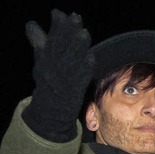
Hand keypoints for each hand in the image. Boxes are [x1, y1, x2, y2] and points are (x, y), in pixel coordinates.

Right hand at [22, 9, 94, 141]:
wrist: (52, 108)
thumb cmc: (48, 80)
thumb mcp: (41, 60)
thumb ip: (39, 41)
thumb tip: (31, 24)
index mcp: (44, 58)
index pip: (50, 39)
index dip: (55, 26)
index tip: (58, 13)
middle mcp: (53, 67)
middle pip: (61, 47)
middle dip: (68, 32)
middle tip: (75, 18)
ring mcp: (65, 77)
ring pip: (72, 59)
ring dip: (78, 46)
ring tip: (84, 33)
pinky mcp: (76, 88)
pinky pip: (81, 77)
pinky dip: (86, 67)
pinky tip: (91, 57)